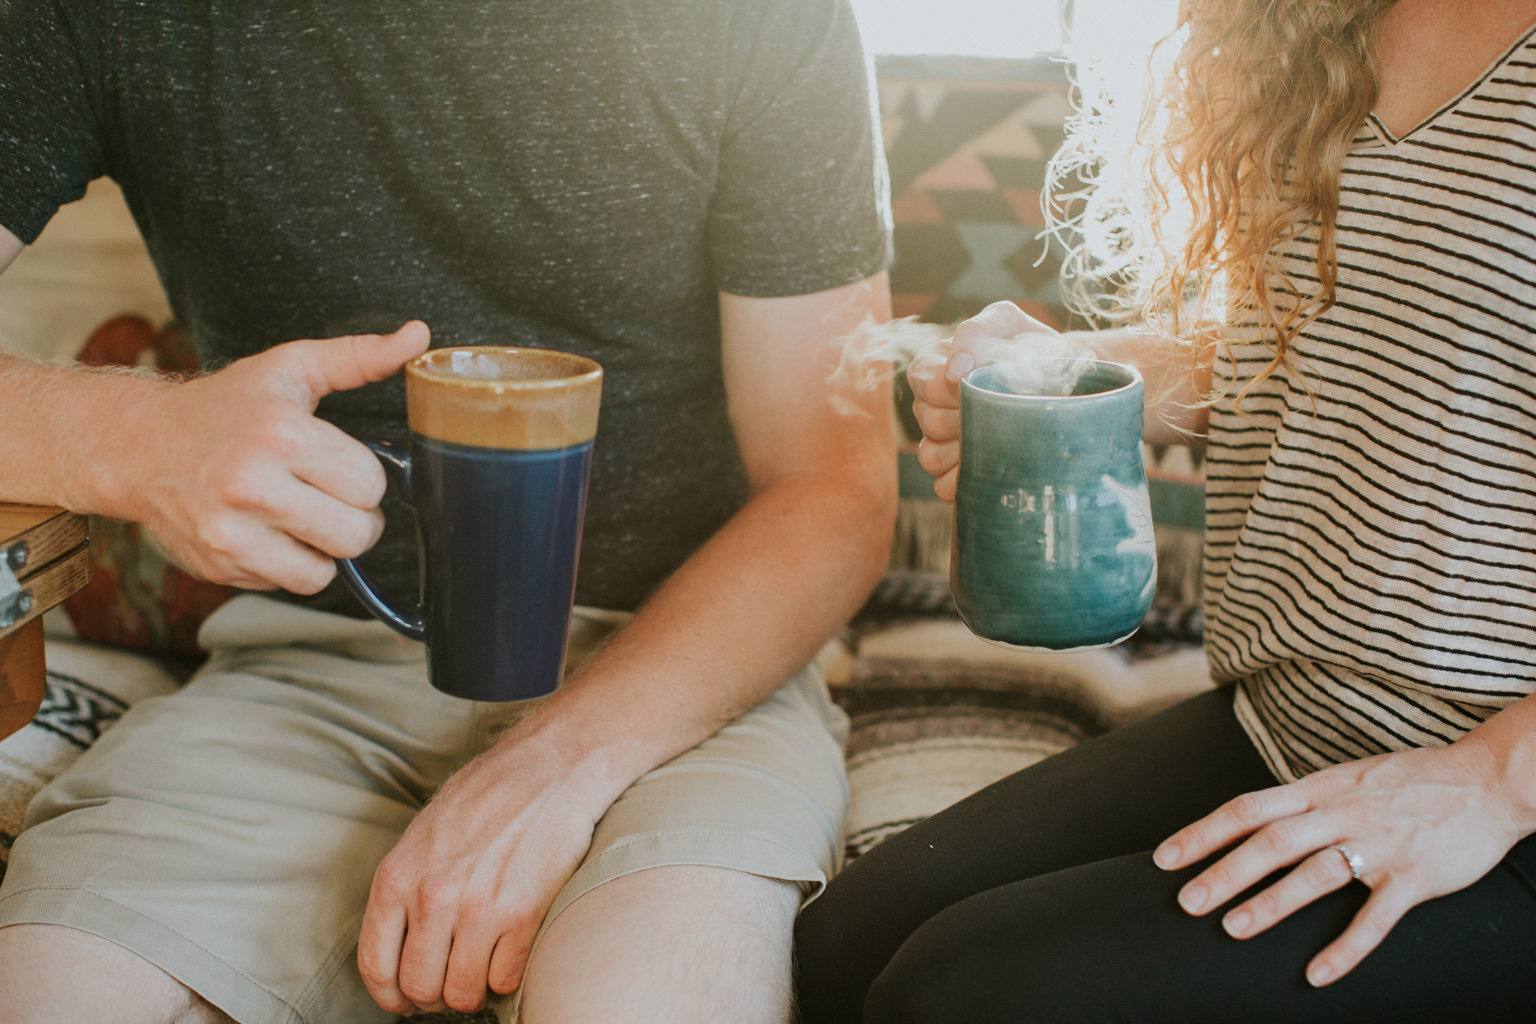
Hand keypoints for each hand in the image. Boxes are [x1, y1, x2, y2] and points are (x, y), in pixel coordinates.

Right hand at [114, 322, 430, 593]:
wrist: (138, 445)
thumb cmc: (223, 406)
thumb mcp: (290, 369)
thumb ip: (358, 356)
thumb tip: (417, 336)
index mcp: (280, 433)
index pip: (370, 484)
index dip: (362, 476)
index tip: (337, 464)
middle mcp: (252, 485)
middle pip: (356, 533)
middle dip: (353, 517)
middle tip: (326, 494)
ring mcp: (231, 531)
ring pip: (326, 570)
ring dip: (323, 547)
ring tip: (299, 515)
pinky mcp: (219, 565)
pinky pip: (290, 583)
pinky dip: (291, 565)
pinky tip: (269, 532)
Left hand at [357, 723, 608, 1014]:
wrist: (552, 765)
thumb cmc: (491, 793)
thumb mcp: (425, 832)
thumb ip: (408, 887)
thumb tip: (403, 944)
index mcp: (398, 877)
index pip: (376, 966)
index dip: (391, 995)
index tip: (407, 1000)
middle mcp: (432, 897)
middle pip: (420, 987)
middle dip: (436, 996)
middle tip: (454, 982)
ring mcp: (479, 909)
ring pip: (463, 993)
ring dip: (474, 989)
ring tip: (485, 968)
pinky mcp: (524, 914)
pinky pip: (506, 980)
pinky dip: (509, 975)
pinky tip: (513, 950)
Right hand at [904, 301, 1055, 500]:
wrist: (1066, 384)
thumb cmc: (1033, 348)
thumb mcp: (1007, 324)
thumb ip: (976, 333)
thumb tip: (955, 370)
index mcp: (936, 364)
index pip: (922, 380)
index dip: (951, 388)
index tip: (984, 383)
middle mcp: (932, 403)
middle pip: (929, 420)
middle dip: (966, 418)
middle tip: (1002, 412)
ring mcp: (942, 439)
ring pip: (930, 456)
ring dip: (963, 452)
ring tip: (997, 441)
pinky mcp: (955, 469)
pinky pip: (941, 485)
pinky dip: (962, 482)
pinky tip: (990, 470)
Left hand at [1154, 742, 1520, 985]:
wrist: (1488, 778)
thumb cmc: (1409, 781)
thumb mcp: (1344, 778)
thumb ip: (1301, 799)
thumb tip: (1252, 819)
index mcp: (1318, 790)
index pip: (1247, 808)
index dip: (1203, 833)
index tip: (1165, 858)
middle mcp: (1341, 813)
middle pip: (1271, 841)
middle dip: (1224, 871)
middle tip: (1186, 901)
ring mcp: (1378, 844)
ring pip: (1316, 874)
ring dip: (1273, 902)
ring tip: (1233, 928)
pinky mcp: (1416, 876)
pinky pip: (1376, 917)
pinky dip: (1346, 947)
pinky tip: (1318, 973)